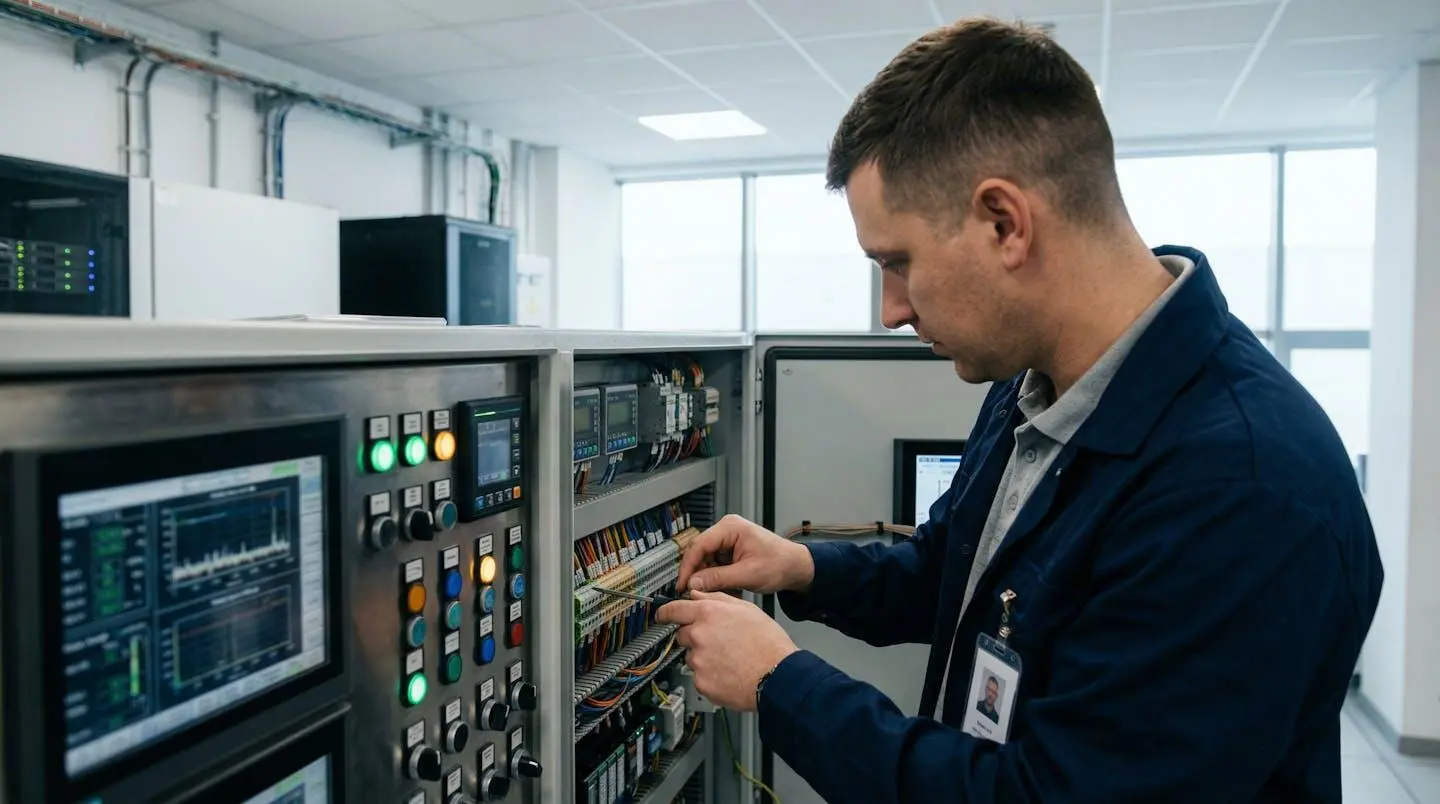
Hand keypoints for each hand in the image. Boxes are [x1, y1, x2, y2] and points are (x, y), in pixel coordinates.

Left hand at [657, 591, 798, 711]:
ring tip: (729, 659)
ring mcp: (698, 660)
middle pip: (682, 634)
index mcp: (708, 613)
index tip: (662, 615)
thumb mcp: (747, 609)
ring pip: (692, 657)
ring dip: (704, 657)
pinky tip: (729, 672)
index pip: (673, 610)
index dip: (665, 612)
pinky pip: (699, 676)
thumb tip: (698, 594)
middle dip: (694, 637)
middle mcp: (699, 635)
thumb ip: (717, 598)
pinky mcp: (701, 682)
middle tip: (717, 642)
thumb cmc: (768, 643)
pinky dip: (710, 676)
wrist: (778, 676)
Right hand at [677, 514, 814, 593]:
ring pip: (706, 560)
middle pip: (700, 552)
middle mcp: (727, 530)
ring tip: (712, 593)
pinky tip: (722, 588)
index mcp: (730, 527)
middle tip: (693, 592)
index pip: (699, 545)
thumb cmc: (780, 564)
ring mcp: (728, 540)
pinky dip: (716, 578)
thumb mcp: (747, 574)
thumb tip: (693, 583)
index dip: (688, 566)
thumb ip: (718, 578)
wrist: (796, 567)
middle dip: (697, 573)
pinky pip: (715, 564)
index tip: (682, 584)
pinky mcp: (731, 551)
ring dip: (707, 577)